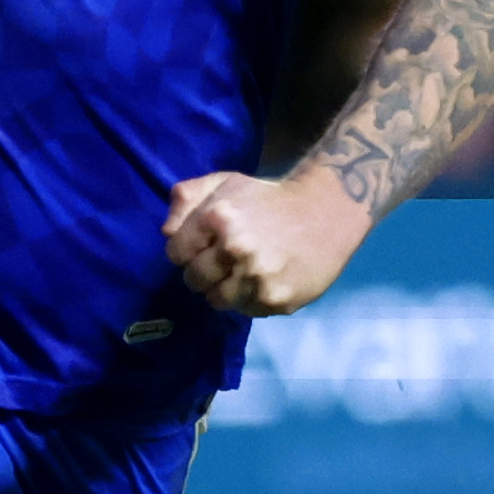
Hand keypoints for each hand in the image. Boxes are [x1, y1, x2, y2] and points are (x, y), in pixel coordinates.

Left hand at [161, 170, 369, 315]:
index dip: (186, 250)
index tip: (203, 247)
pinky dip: (250, 299)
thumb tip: (166, 233)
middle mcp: (236, 249)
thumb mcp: (226, 183)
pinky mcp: (277, 300)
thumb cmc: (269, 197)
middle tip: (222, 262)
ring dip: (224, 289)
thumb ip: (187, 199)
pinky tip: (265, 280)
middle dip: (202, 271)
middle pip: (193, 280)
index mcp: (218, 217)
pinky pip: (247, 310)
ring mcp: (258, 279)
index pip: (175, 252)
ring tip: (242, 273)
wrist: (327, 211)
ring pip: (217, 301)